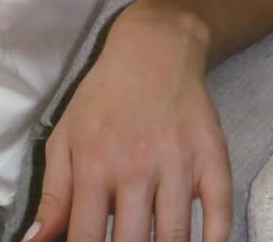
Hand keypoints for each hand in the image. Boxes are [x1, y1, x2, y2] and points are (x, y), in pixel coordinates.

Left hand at [24, 0, 232, 241]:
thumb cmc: (103, 98)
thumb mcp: (66, 137)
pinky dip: (213, 241)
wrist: (154, 48)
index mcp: (94, 164)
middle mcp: (136, 166)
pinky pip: (219, 215)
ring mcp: (177, 163)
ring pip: (175, 238)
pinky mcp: (212, 158)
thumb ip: (53, 196)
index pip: (88, 240)